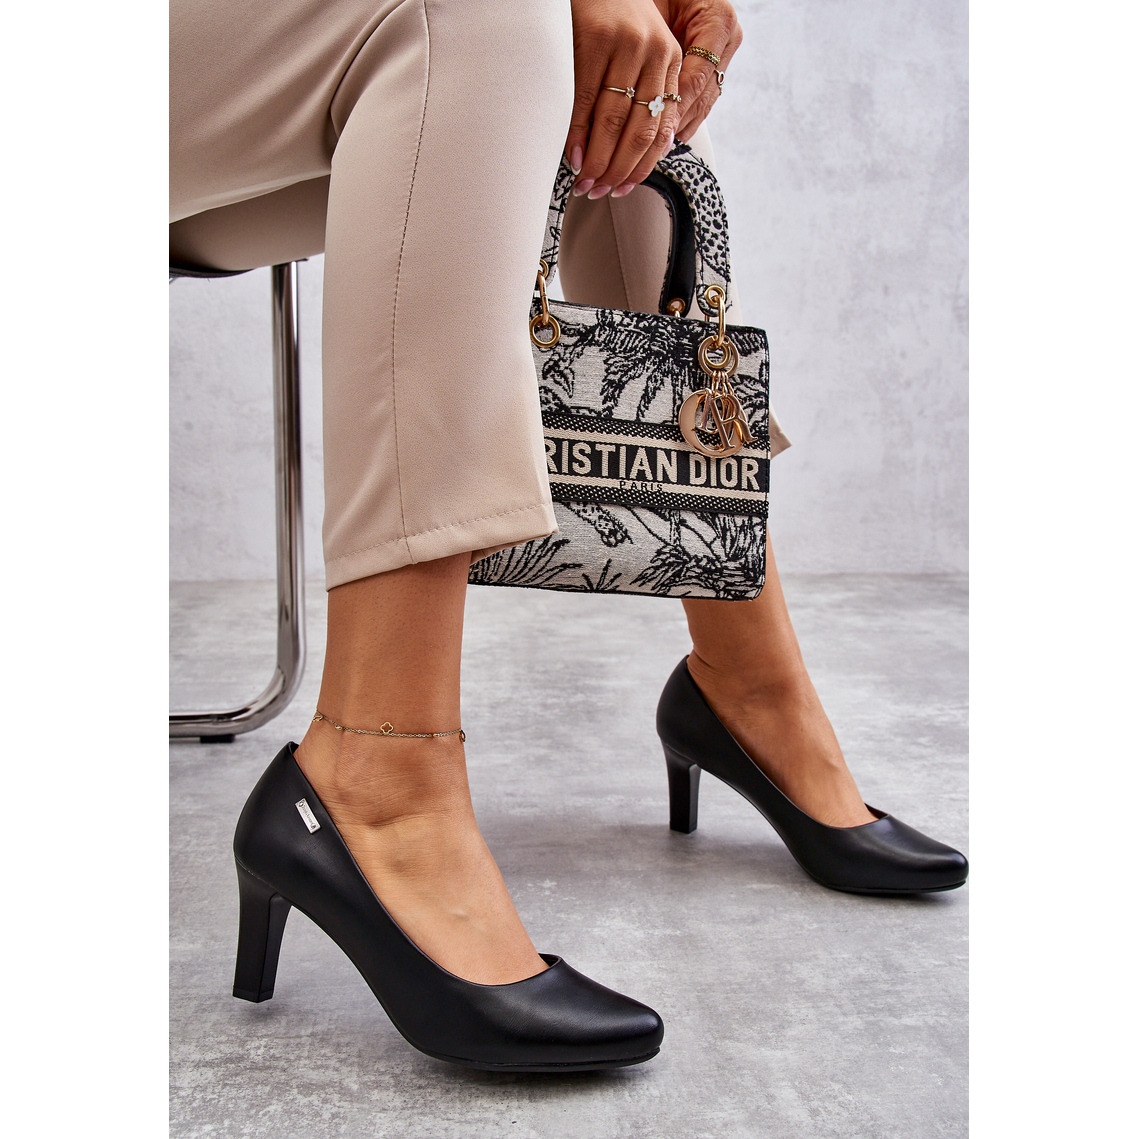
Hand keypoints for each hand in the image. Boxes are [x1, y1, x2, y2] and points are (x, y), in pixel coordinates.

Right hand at [565, 0, 683, 198]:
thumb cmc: (612, 20)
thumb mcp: (640, 53)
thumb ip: (648, 93)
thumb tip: (646, 151)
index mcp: (670, 60)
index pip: (661, 128)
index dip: (642, 166)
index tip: (623, 189)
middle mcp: (654, 52)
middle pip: (639, 130)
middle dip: (618, 170)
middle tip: (600, 191)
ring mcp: (626, 45)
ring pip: (614, 120)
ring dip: (597, 159)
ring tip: (585, 181)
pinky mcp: (596, 38)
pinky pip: (586, 99)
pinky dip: (578, 133)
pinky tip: (573, 155)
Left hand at [654, 0, 742, 141]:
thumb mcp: (657, 11)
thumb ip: (658, 47)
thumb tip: (650, 95)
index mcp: (720, 21)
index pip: (696, 78)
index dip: (674, 107)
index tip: (652, 129)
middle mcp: (727, 41)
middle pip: (702, 96)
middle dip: (676, 124)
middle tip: (649, 148)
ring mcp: (724, 56)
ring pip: (704, 104)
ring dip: (680, 129)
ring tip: (654, 151)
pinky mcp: (715, 68)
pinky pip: (700, 101)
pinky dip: (682, 121)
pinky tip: (665, 139)